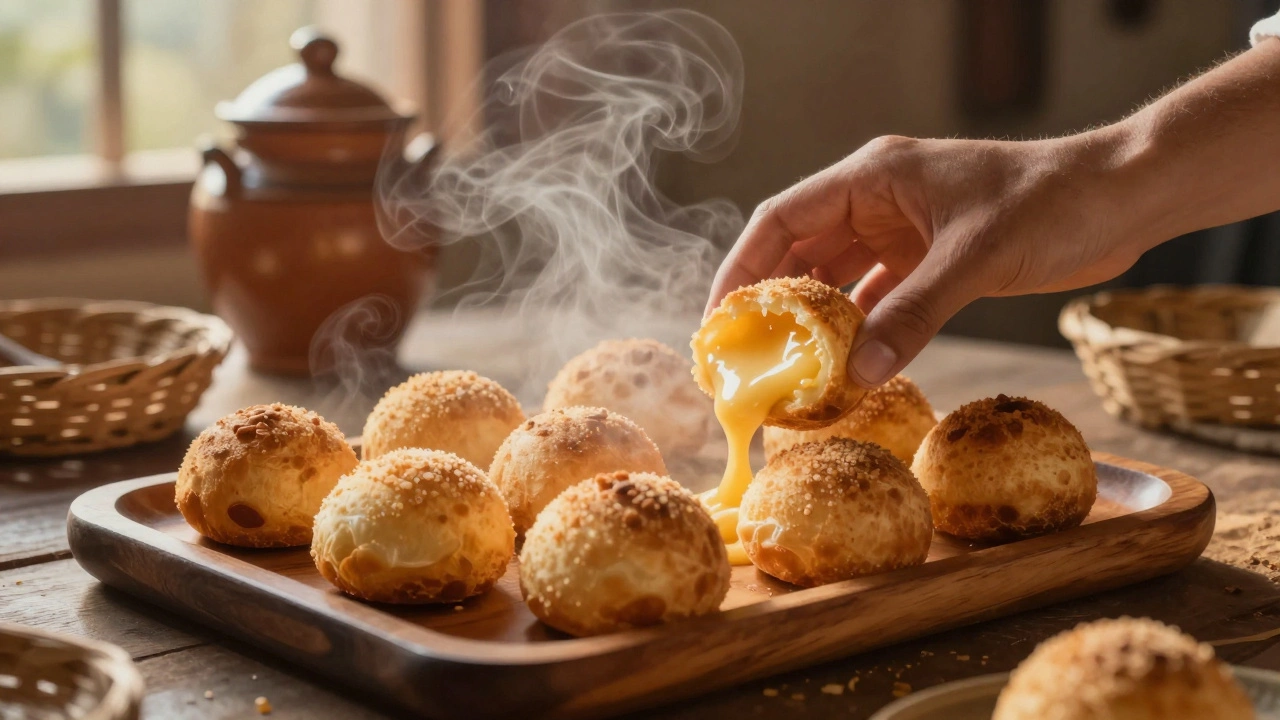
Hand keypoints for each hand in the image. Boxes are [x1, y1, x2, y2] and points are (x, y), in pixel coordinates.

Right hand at [706, 131, 1155, 386]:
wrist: (1122, 199)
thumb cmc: (1051, 203)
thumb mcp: (975, 258)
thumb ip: (914, 314)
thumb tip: (858, 374)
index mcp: (872, 178)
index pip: (781, 219)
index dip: (741, 267)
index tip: (719, 319)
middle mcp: (877, 202)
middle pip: (800, 253)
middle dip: (771, 303)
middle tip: (744, 358)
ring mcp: (903, 232)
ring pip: (837, 280)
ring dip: (815, 323)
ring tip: (787, 372)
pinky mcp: (930, 261)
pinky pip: (878, 300)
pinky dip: (861, 332)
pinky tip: (846, 368)